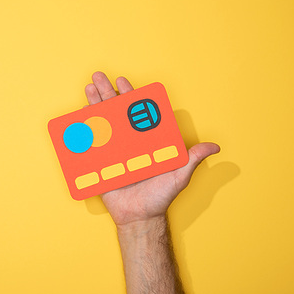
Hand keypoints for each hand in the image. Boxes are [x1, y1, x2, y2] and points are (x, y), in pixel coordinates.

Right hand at [85, 72, 219, 226]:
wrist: (139, 217)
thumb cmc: (159, 197)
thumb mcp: (179, 176)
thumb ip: (192, 159)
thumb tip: (214, 147)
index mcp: (146, 140)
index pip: (137, 112)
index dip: (131, 96)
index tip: (123, 82)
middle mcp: (129, 142)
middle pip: (117, 112)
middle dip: (107, 92)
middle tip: (99, 76)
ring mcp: (114, 150)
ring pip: (103, 122)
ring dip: (94, 104)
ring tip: (88, 87)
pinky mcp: (101, 162)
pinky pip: (92, 144)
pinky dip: (84, 130)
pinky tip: (79, 116)